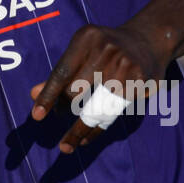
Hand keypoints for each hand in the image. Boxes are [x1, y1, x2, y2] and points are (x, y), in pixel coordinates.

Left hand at [28, 24, 170, 153]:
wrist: (150, 39)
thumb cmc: (105, 49)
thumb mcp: (82, 52)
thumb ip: (60, 74)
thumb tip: (33, 95)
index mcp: (86, 38)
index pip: (62, 72)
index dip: (48, 96)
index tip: (36, 116)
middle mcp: (106, 49)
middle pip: (77, 91)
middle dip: (64, 108)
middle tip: (58, 117)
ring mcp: (125, 65)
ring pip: (96, 107)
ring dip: (79, 128)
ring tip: (67, 144)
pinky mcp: (140, 82)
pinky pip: (114, 113)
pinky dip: (97, 129)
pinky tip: (86, 138)